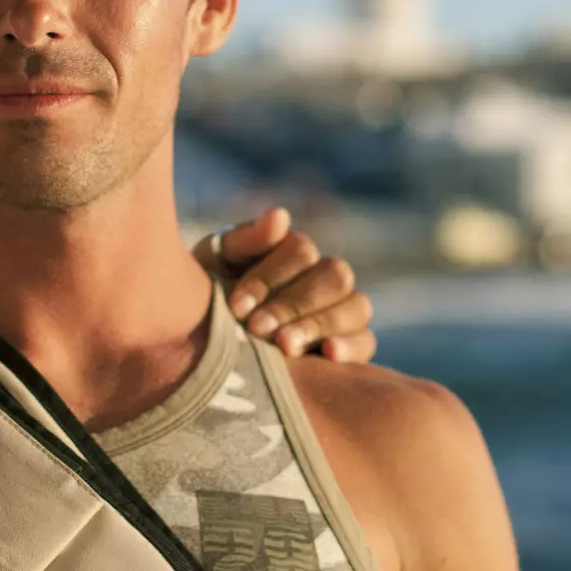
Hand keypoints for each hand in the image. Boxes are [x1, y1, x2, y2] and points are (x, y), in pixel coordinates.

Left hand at [193, 208, 376, 362]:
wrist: (204, 340)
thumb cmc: (210, 294)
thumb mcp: (215, 265)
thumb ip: (245, 239)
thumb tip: (280, 216)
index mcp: (294, 252)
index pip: (301, 251)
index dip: (270, 277)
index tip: (237, 306)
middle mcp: (325, 276)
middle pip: (335, 276)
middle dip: (294, 304)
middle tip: (258, 329)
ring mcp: (343, 310)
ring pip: (356, 307)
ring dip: (319, 325)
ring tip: (283, 346)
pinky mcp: (351, 346)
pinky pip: (366, 342)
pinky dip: (351, 347)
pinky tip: (327, 354)